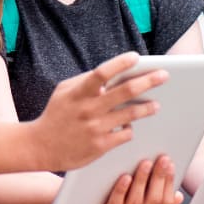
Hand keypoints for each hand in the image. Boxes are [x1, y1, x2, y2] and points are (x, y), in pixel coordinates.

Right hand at [30, 52, 167, 171]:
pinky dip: (130, 129)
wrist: (39, 146)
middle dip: (148, 81)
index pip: (102, 73)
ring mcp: (95, 128)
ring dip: (147, 108)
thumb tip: (112, 73)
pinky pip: (125, 134)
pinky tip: (131, 126)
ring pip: (131, 115)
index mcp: (79, 92)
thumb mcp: (64, 92)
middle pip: (125, 91)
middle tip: (164, 76)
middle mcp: (88, 109)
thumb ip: (86, 81)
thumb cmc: (56, 115)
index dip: (120, 63)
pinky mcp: (100, 146)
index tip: (136, 57)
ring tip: (156, 104)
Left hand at [76, 155, 182, 203]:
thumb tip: (177, 196)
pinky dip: (122, 190)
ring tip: (145, 163)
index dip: (168, 183)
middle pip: (152, 202)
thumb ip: (153, 197)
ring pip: (135, 203)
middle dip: (159, 179)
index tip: (170, 163)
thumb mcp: (133, 198)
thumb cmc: (108, 196)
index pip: (163, 203)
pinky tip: (125, 176)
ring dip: (143, 181)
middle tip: (162, 159)